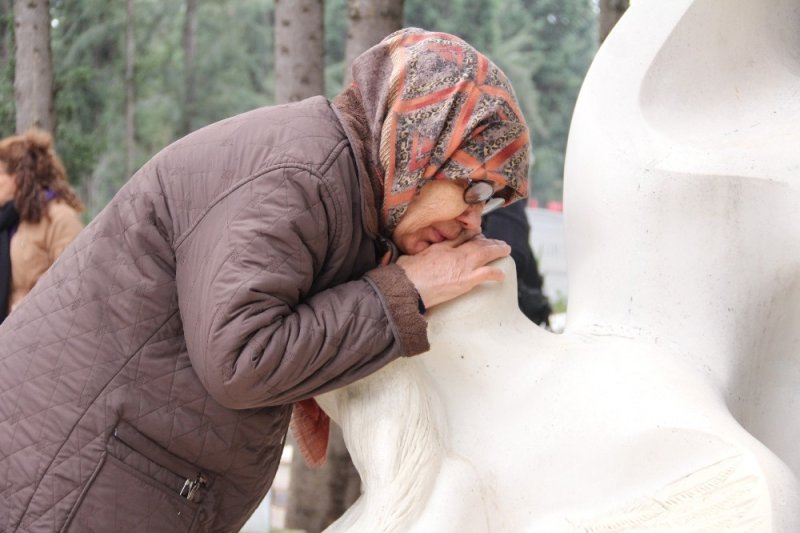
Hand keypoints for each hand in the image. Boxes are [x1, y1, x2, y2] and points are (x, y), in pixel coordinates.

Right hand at [396, 235, 510, 308]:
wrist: (408, 286)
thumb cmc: (406, 273)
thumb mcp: (414, 255)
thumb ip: (424, 251)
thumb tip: (424, 252)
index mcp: (442, 246)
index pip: (461, 236)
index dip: (472, 234)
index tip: (478, 235)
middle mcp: (455, 253)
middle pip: (477, 243)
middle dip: (489, 241)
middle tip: (498, 242)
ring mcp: (462, 266)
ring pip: (485, 254)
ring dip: (497, 250)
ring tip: (505, 250)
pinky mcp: (466, 280)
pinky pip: (486, 274)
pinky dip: (496, 273)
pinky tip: (502, 275)